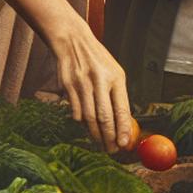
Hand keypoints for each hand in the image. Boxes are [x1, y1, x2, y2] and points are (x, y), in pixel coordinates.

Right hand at [47, 17, 133, 153]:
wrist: (73, 42)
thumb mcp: (115, 73)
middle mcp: (99, 82)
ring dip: (95, 134)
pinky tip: (87, 129)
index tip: (125, 144)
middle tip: (112, 150)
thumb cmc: (98, 61)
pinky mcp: (68, 87)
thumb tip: (123, 123)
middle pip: (104, 117)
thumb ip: (118, 96)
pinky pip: (75, 112)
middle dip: (109, 137)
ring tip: (101, 144)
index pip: (121, 109)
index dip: (123, 129)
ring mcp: (82, 85)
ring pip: (89, 118)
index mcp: (116, 78)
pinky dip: (82, 123)